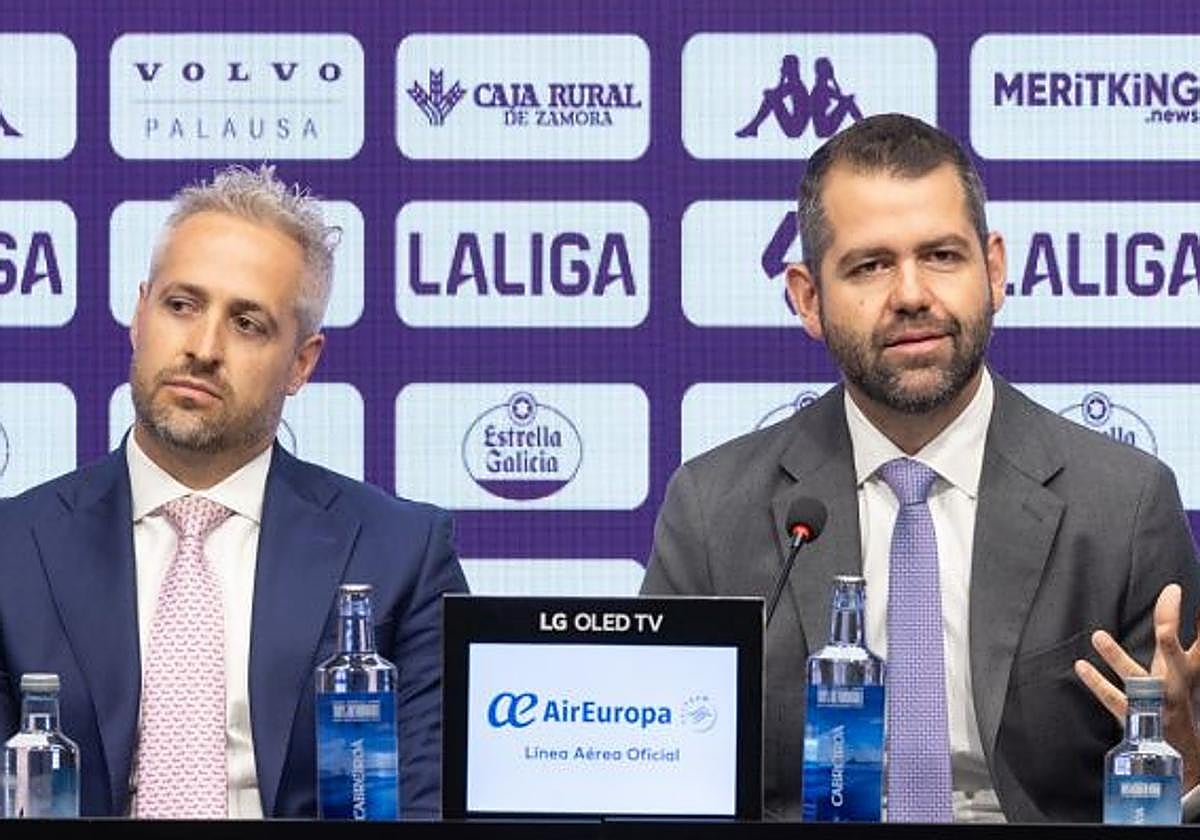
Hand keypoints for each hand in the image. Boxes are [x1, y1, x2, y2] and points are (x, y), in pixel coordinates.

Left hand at [1074, 583, 1199, 788]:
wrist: (1184, 754)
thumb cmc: (1180, 699)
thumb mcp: (1190, 671)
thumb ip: (1192, 641)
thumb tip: (1174, 603)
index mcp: (1191, 671)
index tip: (1181, 593)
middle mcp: (1176, 684)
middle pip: (1175, 657)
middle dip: (1169, 638)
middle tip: (1162, 626)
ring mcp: (1155, 702)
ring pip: (1137, 678)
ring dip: (1116, 657)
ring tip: (1098, 635)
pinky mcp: (1134, 717)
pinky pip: (1112, 698)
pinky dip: (1096, 682)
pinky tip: (1080, 665)